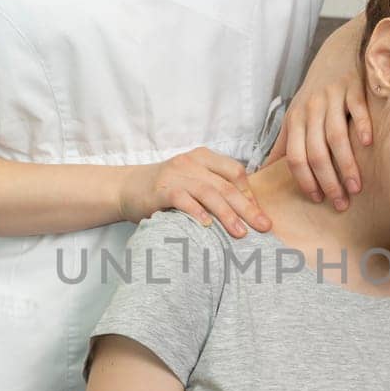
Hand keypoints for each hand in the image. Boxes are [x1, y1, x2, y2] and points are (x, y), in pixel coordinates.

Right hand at [119, 149, 271, 239]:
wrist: (125, 188)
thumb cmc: (165, 189)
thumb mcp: (193, 182)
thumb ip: (215, 189)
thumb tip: (248, 213)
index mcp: (204, 157)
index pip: (235, 172)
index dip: (250, 194)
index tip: (259, 215)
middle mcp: (191, 162)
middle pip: (227, 185)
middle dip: (247, 208)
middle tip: (264, 226)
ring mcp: (175, 174)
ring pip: (209, 193)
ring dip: (227, 214)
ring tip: (240, 233)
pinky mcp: (160, 189)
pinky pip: (183, 199)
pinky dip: (196, 212)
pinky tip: (207, 226)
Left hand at [262, 22, 371, 208]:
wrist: (338, 55)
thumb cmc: (315, 94)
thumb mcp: (294, 117)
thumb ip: (283, 146)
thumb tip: (263, 173)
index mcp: (295, 120)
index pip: (295, 157)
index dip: (305, 180)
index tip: (318, 199)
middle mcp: (311, 109)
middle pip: (316, 152)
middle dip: (327, 181)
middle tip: (340, 203)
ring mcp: (332, 98)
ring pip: (336, 136)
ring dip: (346, 164)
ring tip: (356, 187)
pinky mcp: (353, 87)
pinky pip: (358, 110)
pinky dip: (363, 127)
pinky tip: (368, 146)